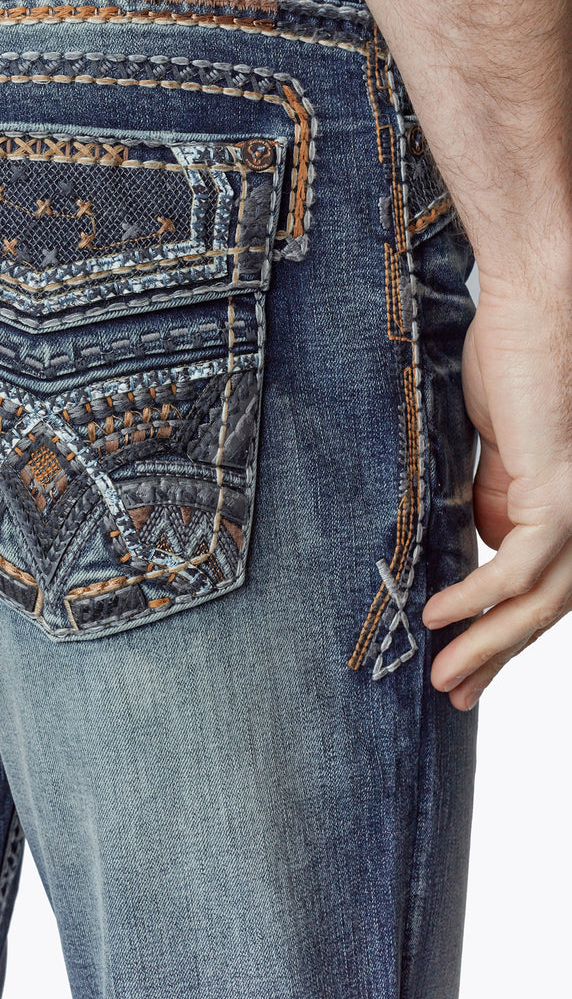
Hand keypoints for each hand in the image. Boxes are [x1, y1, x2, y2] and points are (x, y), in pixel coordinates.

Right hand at [420, 265, 571, 710]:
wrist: (537, 302)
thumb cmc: (519, 355)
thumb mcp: (501, 441)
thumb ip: (498, 491)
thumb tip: (484, 539)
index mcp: (565, 504)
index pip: (541, 589)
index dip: (501, 631)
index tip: (462, 659)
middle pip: (545, 611)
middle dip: (497, 658)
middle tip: (456, 696)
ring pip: (539, 604)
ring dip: (487, 647)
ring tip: (446, 680)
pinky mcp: (555, 492)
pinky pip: (517, 568)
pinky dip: (478, 600)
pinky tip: (440, 618)